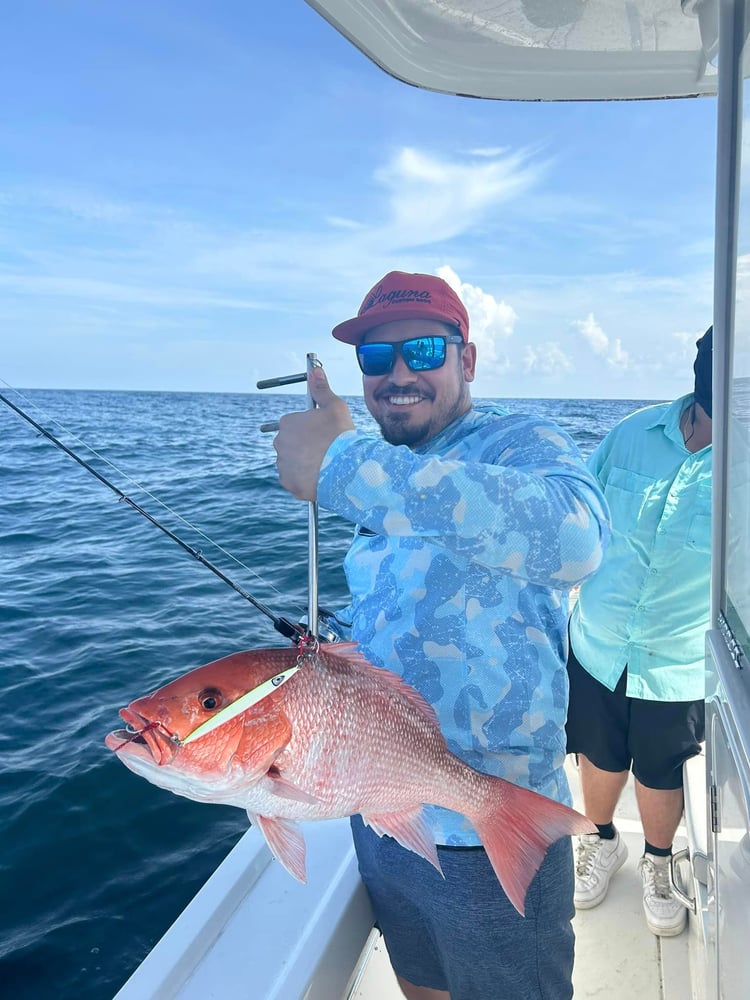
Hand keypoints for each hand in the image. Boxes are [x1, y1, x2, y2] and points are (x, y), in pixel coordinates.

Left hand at [273, 367, 354, 500]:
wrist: (345, 469)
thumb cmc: (341, 435)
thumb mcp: (335, 407)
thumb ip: (322, 389)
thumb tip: (315, 370)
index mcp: (288, 423)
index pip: (295, 424)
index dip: (310, 429)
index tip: (323, 433)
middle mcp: (280, 443)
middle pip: (291, 443)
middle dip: (304, 446)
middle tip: (325, 449)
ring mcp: (283, 465)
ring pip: (292, 462)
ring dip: (303, 462)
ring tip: (324, 464)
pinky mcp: (289, 483)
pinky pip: (294, 479)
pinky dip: (304, 479)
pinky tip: (319, 476)